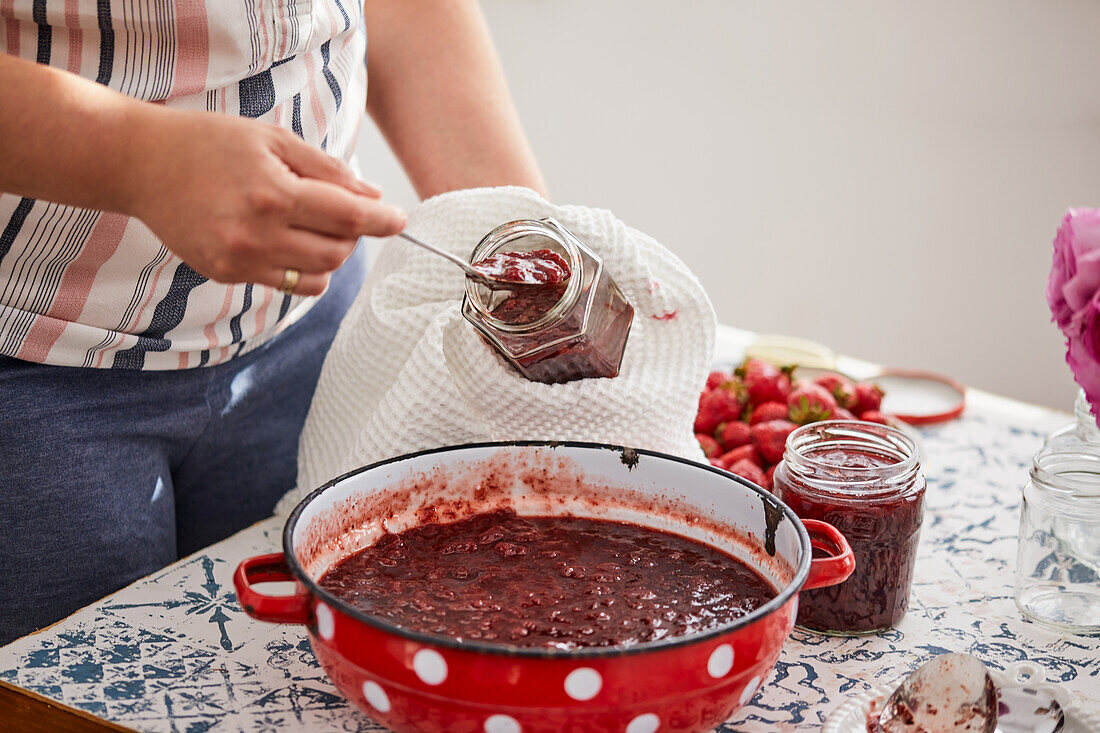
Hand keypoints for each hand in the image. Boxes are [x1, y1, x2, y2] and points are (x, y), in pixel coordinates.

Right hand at [123, 108, 405, 294]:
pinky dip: (301, 267)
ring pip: (316, 277)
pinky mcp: (225, 275)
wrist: (140, 164)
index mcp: (272, 193)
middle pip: (338, 253)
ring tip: (313, 225)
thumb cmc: (210, 143)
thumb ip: (327, 172)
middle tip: (344, 212)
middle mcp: (256, 234)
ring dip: (330, 255)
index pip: (349, 216)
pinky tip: (286, 239)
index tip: (400, 219)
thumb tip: (373, 197)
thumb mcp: (273, 141)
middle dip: (354, 235)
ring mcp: (239, 261)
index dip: (383, 220)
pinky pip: (286, 284)